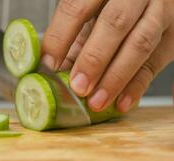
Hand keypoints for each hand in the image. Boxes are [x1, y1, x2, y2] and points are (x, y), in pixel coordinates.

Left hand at [42, 0, 173, 111]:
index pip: (77, 8)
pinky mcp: (173, 35)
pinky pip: (156, 62)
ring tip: (97, 101)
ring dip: (116, 77)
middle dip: (94, 59)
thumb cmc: (109, 5)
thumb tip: (51, 68)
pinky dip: (137, 85)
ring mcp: (160, 11)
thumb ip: (71, 34)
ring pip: (140, 43)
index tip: (48, 65)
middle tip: (79, 87)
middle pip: (115, 23)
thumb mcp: (89, 10)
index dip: (60, 37)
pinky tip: (121, 102)